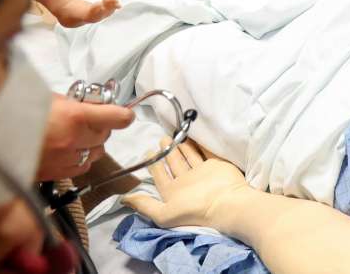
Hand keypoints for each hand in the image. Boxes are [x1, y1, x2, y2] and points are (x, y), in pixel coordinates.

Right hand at [37, 94, 133, 180]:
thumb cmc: (14, 112)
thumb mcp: (48, 97)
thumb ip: (74, 103)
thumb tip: (89, 105)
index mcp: (75, 117)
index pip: (118, 118)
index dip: (122, 115)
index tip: (124, 114)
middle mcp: (74, 141)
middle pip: (105, 136)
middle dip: (100, 127)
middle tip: (87, 121)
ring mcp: (64, 160)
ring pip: (95, 154)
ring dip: (90, 145)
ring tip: (74, 136)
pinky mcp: (54, 174)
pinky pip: (80, 168)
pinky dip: (79, 160)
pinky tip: (66, 152)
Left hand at [123, 140, 250, 230]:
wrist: (225, 202)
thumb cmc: (194, 208)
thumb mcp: (163, 213)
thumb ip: (144, 205)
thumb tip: (124, 199)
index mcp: (173, 192)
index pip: (161, 176)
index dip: (154, 165)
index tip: (148, 152)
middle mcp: (187, 182)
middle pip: (174, 163)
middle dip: (167, 152)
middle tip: (161, 138)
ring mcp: (202, 173)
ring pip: (189, 156)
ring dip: (181, 146)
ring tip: (173, 136)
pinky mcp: (215, 165)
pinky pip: (205, 152)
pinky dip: (199, 144)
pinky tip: (193, 136)